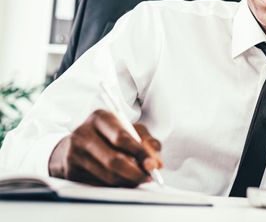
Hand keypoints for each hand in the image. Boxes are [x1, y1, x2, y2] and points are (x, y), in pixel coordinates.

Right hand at [48, 109, 162, 187]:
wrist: (76, 144)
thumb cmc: (109, 135)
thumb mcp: (131, 130)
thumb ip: (147, 142)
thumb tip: (156, 164)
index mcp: (100, 117)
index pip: (122, 137)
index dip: (140, 153)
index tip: (153, 164)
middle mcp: (83, 133)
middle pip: (114, 160)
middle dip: (136, 172)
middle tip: (149, 177)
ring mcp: (74, 153)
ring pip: (108, 175)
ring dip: (128, 181)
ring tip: (137, 178)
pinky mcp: (71, 171)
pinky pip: (99, 185)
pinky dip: (115, 185)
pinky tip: (121, 180)